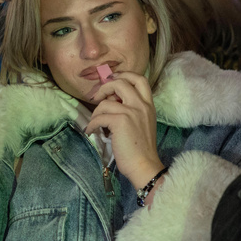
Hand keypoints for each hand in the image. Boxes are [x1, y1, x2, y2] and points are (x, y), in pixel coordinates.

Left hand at [83, 71, 162, 189]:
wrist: (144, 165)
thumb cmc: (141, 149)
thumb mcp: (143, 123)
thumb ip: (132, 110)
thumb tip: (111, 102)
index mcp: (148, 105)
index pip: (140, 79)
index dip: (124, 75)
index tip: (112, 80)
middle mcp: (141, 105)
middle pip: (121, 82)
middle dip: (105, 87)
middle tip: (97, 97)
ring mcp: (131, 112)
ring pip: (105, 103)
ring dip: (95, 113)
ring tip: (95, 124)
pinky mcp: (120, 121)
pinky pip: (99, 117)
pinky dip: (91, 124)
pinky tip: (91, 131)